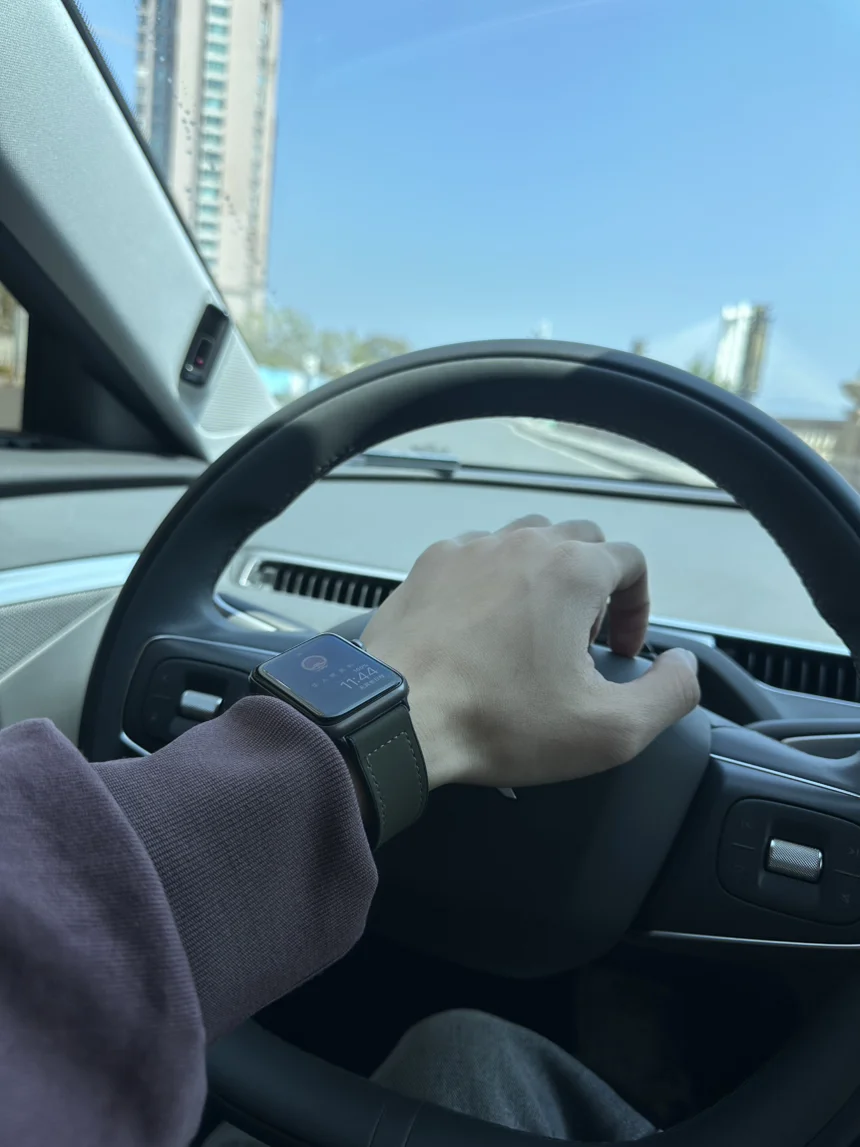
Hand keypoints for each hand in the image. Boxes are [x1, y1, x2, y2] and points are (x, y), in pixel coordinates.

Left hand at [362, 515, 699, 789]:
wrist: (395, 714)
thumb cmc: (500, 721)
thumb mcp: (611, 730)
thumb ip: (671, 694)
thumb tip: (686, 666)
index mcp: (574, 570)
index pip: (631, 562)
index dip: (639, 607)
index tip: (622, 653)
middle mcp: (524, 542)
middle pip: (581, 540)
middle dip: (595, 585)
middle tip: (582, 640)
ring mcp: (471, 548)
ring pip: (526, 540)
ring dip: (544, 575)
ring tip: (534, 629)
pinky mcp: (430, 564)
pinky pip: (477, 555)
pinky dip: (493, 580)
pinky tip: (482, 625)